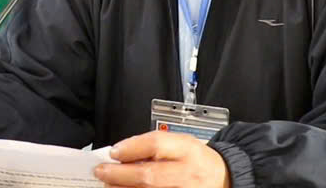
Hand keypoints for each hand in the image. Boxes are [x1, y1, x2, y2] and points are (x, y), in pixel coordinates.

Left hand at [93, 131, 230, 187]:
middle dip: (120, 175)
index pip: (156, 144)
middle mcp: (188, 174)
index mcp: (187, 150)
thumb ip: (154, 146)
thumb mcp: (181, 143)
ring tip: (110, 185)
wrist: (222, 178)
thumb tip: (121, 153)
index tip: (113, 152)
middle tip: (102, 172)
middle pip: (149, 176)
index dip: (130, 148)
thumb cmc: (197, 161)